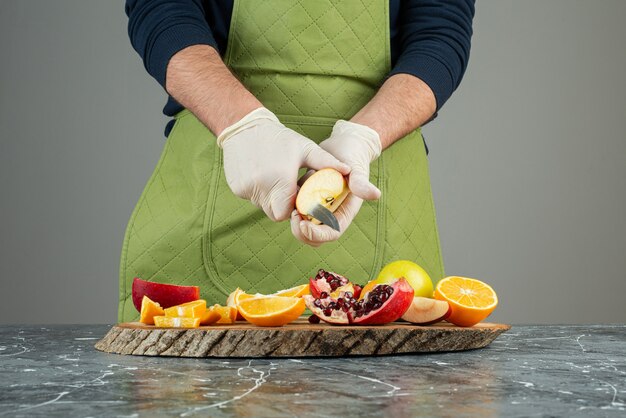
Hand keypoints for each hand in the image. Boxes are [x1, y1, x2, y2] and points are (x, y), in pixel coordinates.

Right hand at [218, 108, 350, 221]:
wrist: (245, 126)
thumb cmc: (279, 138)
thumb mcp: (305, 148)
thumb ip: (326, 162)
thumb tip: (349, 171)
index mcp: (280, 180)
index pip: (288, 213)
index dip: (294, 210)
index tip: (299, 199)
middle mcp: (261, 187)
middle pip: (275, 213)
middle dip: (284, 206)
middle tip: (289, 189)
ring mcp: (245, 188)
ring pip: (262, 206)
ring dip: (271, 198)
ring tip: (276, 178)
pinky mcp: (236, 187)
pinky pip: (251, 197)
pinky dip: (258, 191)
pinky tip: (262, 173)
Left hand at [290, 120, 381, 244]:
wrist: (343, 144)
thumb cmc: (353, 156)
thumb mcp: (356, 168)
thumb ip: (361, 183)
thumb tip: (375, 195)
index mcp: (344, 212)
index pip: (331, 232)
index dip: (317, 234)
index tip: (303, 224)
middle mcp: (331, 213)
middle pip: (315, 235)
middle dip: (302, 232)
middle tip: (293, 216)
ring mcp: (319, 207)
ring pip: (305, 226)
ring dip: (295, 222)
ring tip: (290, 208)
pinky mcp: (308, 198)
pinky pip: (297, 210)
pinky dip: (291, 208)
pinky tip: (288, 196)